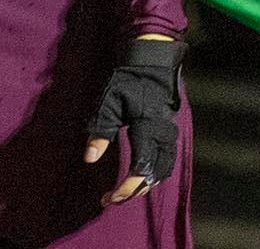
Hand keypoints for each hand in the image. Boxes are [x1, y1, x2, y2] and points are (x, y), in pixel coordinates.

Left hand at [84, 35, 183, 205]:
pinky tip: (139, 174)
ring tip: (125, 190)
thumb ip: (100, 130)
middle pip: (155, 175)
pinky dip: (154, 174)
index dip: (127, 188)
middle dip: (134, 191)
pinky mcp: (170, 132)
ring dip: (145, 184)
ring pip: (164, 170)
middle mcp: (164, 135)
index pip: (141, 169)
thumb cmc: (128, 80)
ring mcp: (170, 134)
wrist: (152, 62)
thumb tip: (90, 159)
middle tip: (112, 198)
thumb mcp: (109, 102)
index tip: (110, 197)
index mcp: (149, 129)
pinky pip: (167, 162)